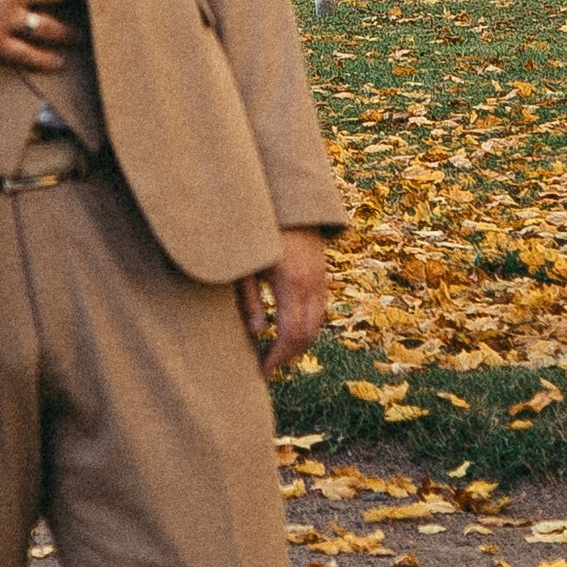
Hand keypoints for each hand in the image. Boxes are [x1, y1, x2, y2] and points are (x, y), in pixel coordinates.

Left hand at [237, 229, 328, 381]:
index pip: (291, 334)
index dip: (277, 358)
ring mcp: (320, 276)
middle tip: (265, 368)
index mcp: (290, 280)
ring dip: (298, 343)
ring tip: (273, 353)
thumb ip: (248, 299)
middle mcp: (312, 281)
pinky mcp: (321, 271)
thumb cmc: (255, 228)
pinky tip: (285, 330)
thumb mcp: (244, 263)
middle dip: (288, 356)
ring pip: (317, 323)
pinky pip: (319, 307)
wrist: (285, 196)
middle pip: (308, 334)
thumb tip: (257, 334)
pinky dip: (306, 325)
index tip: (260, 371)